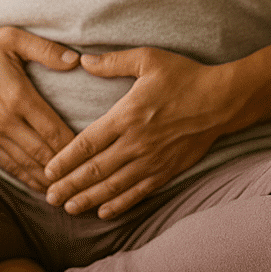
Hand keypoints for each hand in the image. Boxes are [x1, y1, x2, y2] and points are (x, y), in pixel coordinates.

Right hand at [0, 26, 80, 192]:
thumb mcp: (14, 38)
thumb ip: (46, 50)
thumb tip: (76, 60)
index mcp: (18, 97)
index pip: (53, 131)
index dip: (75, 147)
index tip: (94, 155)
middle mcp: (6, 120)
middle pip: (43, 154)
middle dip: (67, 169)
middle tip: (89, 179)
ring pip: (27, 165)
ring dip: (49, 180)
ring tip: (70, 190)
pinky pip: (9, 165)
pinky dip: (27, 178)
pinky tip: (42, 187)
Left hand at [43, 48, 235, 219]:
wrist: (222, 100)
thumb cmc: (184, 76)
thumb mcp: (147, 59)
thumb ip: (112, 62)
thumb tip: (83, 60)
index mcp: (126, 116)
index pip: (87, 143)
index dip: (65, 160)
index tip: (48, 171)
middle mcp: (136, 143)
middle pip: (95, 170)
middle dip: (70, 186)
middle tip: (49, 198)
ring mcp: (152, 160)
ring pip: (114, 186)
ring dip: (89, 199)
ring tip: (69, 208)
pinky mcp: (167, 170)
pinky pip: (139, 192)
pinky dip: (120, 204)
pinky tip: (104, 212)